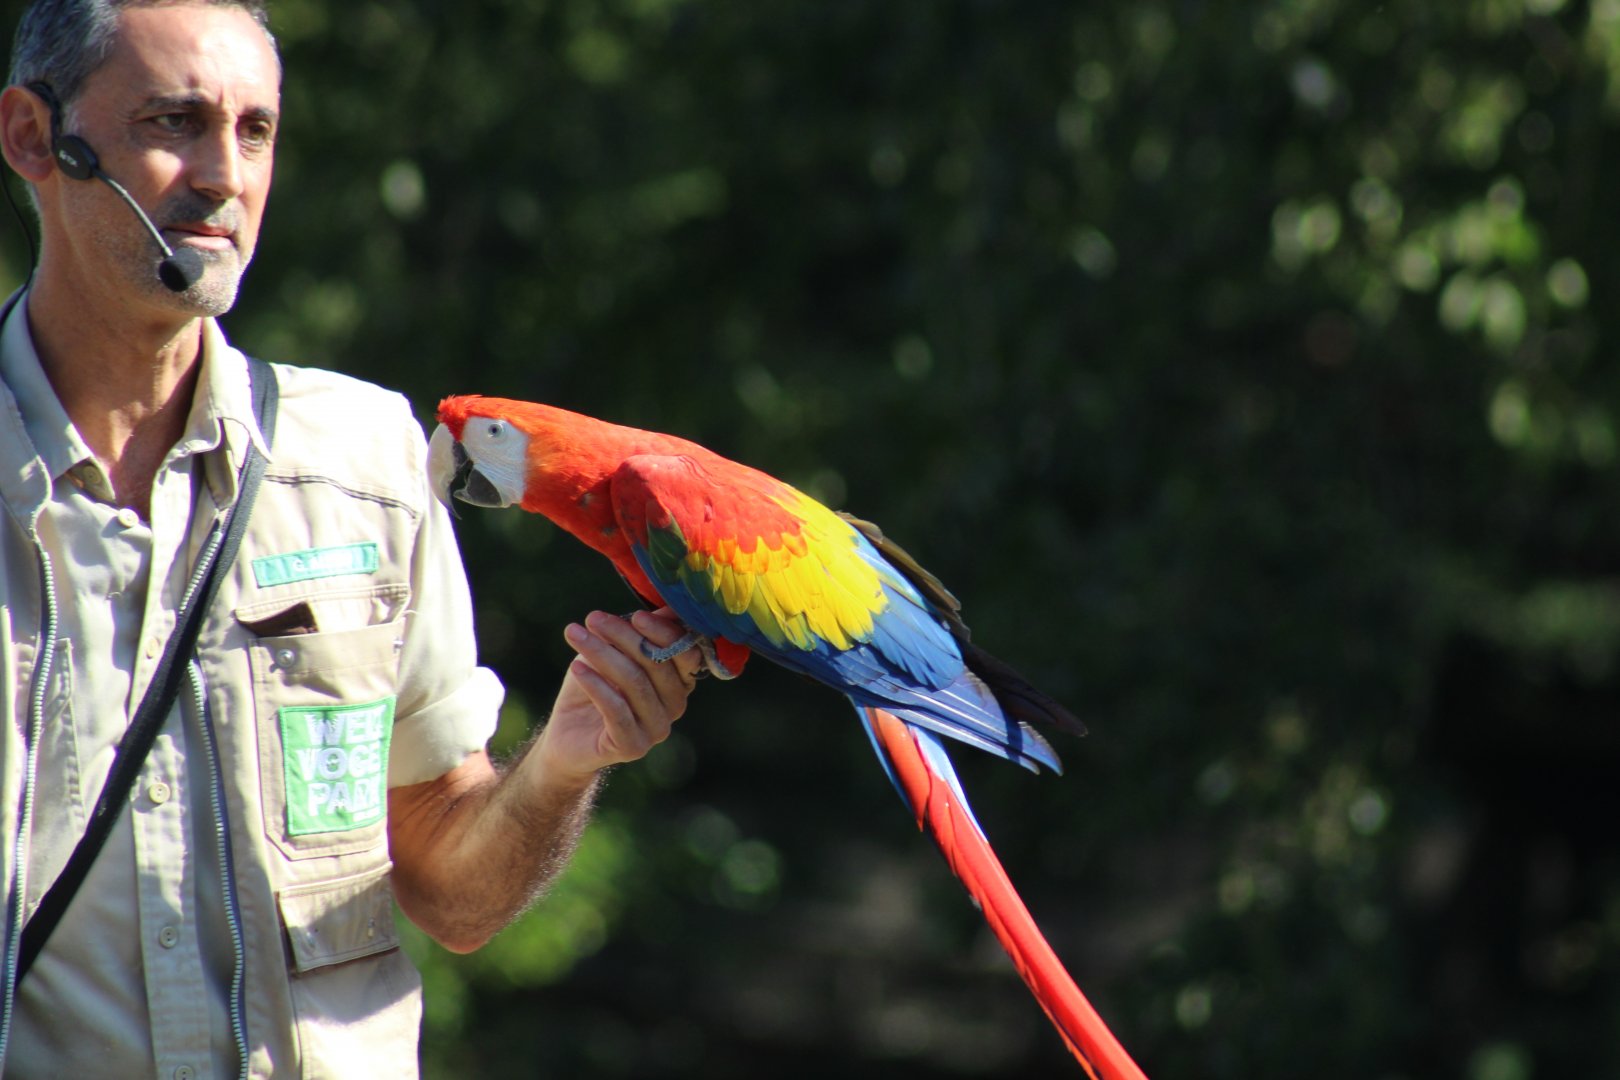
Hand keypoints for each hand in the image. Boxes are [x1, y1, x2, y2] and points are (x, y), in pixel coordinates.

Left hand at [536, 608, 701, 785]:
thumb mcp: (616, 653)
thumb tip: (669, 606)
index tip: (635, 614)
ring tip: (576, 635)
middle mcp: (675, 706)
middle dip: (624, 637)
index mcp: (680, 682)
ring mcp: (657, 729)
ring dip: (603, 654)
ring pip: (634, 683)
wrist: (567, 735)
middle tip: (593, 619)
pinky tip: (576, 666)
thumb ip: (643, 633)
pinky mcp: (632, 746)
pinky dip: (595, 684)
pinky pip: (616, 709)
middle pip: (657, 664)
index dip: (663, 632)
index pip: (685, 653)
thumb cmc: (596, 686)